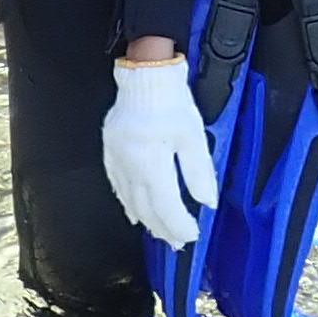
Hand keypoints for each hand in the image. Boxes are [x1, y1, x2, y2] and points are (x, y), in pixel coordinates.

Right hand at [102, 57, 218, 249]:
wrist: (145, 74)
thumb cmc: (171, 100)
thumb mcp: (194, 136)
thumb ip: (199, 172)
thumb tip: (207, 202)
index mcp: (152, 160)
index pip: (166, 204)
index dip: (179, 224)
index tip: (192, 234)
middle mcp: (130, 164)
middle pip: (146, 207)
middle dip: (163, 228)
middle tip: (177, 242)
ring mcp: (117, 159)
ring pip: (130, 200)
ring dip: (146, 220)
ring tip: (160, 232)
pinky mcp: (111, 151)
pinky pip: (117, 185)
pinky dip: (128, 203)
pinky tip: (135, 212)